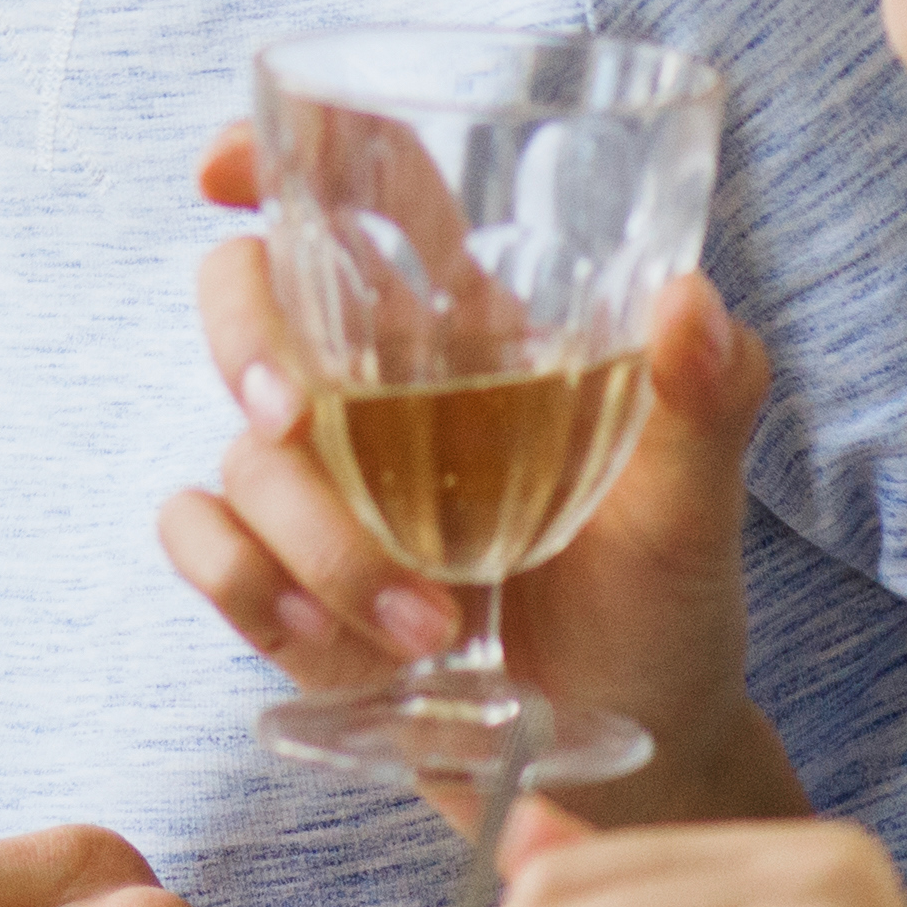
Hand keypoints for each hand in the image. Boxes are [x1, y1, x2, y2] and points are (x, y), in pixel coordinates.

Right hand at [166, 138, 794, 830]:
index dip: (282, 154)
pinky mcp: (284, 577)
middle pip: (246, 294)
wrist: (631, 752)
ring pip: (239, 451)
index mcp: (470, 334)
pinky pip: (200, 541)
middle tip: (293, 417)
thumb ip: (706, 398)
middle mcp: (374, 390)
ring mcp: (319, 484)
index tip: (226, 168)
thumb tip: (689, 297)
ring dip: (319, 542)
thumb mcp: (697, 506)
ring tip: (435, 627)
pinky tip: (338, 646)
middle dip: (243, 342)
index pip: (360, 197)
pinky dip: (249, 586)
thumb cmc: (666, 607)